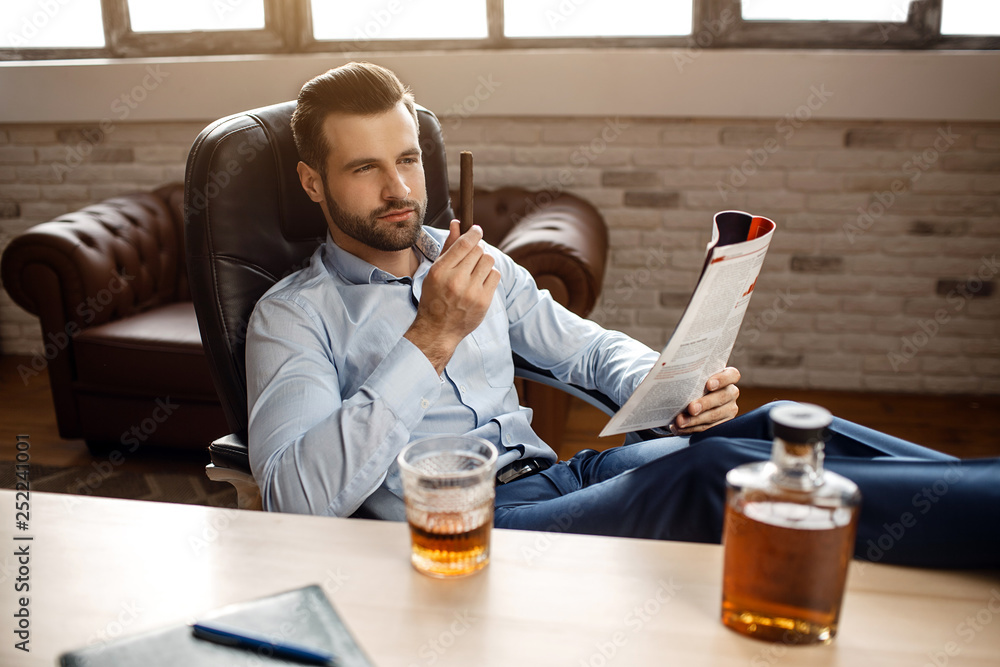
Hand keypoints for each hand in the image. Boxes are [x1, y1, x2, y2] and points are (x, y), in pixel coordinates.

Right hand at [404, 220, 500, 372]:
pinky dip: (490, 274)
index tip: (477, 230)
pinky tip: (480, 281)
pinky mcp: (483, 301)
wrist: (438, 329)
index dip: (474, 232)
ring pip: (489, 261)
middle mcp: (456, 280)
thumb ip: (448, 247)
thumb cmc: (434, 297)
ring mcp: (471, 292)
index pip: (464, 243)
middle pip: (479, 250)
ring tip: (476, 269)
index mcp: (441, 271)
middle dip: (478, 249)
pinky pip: (495, 275)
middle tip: (473, 255)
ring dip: (484, 261)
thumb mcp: (435, 271)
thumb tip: (457, 223)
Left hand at [670, 367, 740, 434]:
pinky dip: (691, 428)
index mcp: (727, 376)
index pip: (732, 375)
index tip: (709, 384)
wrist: (690, 396)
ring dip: (695, 420)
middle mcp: (731, 392)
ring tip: (680, 422)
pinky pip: (707, 428)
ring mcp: (728, 409)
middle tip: (691, 409)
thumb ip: (690, 375)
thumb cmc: (692, 381)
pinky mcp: (721, 424)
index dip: (722, 379)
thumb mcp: (693, 376)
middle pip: (722, 397)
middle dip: (705, 404)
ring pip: (714, 415)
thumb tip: (672, 375)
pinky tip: (679, 428)